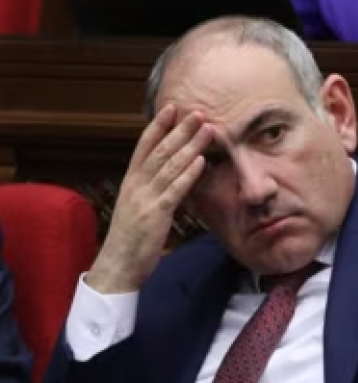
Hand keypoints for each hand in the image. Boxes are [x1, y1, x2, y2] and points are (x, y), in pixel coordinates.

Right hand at [86, 105, 212, 292]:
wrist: (117, 266)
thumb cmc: (130, 239)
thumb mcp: (138, 208)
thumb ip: (152, 190)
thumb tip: (171, 175)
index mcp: (131, 182)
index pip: (144, 146)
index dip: (158, 126)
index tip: (171, 107)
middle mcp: (136, 185)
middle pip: (160, 151)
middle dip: (180, 129)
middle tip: (198, 111)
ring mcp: (145, 199)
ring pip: (169, 166)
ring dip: (190, 145)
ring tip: (207, 129)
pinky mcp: (155, 214)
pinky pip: (174, 190)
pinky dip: (188, 174)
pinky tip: (200, 161)